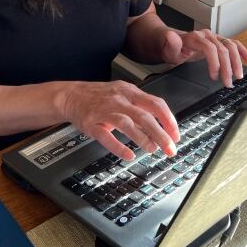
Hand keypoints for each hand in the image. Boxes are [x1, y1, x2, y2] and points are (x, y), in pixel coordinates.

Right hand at [61, 80, 179, 160]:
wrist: (71, 95)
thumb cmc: (99, 97)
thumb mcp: (123, 95)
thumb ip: (141, 108)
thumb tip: (162, 126)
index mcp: (129, 92)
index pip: (155, 104)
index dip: (168, 120)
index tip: (176, 135)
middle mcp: (118, 100)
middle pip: (144, 116)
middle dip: (160, 134)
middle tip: (170, 149)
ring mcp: (104, 111)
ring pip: (127, 124)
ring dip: (142, 138)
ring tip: (152, 150)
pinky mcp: (91, 123)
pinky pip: (105, 136)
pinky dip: (118, 146)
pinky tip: (128, 155)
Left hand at [159, 29, 246, 87]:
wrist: (171, 41)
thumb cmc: (170, 48)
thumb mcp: (167, 49)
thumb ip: (170, 45)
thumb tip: (172, 37)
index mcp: (195, 38)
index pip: (210, 48)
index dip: (215, 63)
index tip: (214, 76)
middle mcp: (206, 35)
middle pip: (223, 49)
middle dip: (227, 67)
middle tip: (228, 83)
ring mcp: (214, 37)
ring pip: (231, 46)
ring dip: (237, 61)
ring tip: (238, 76)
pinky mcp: (218, 41)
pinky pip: (233, 43)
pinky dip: (242, 50)